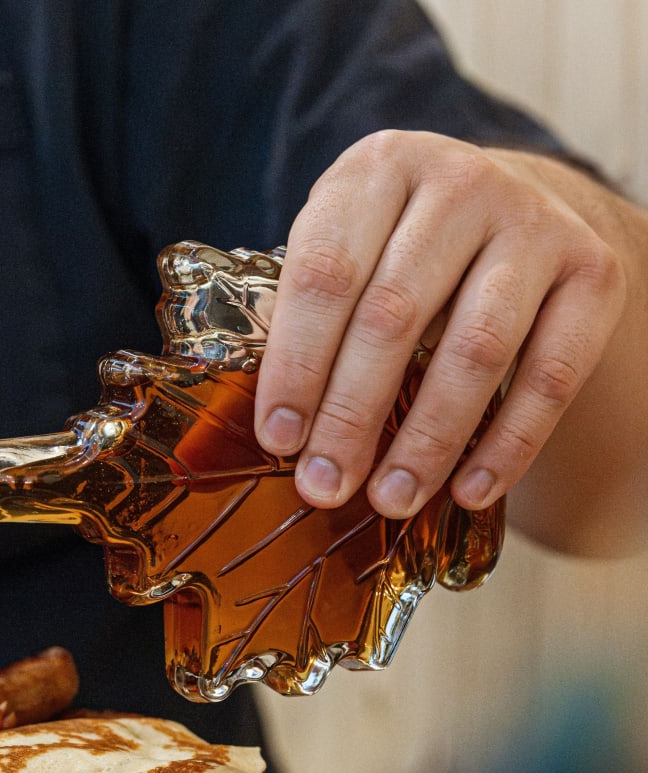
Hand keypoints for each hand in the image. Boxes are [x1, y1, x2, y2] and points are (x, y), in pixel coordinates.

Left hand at [254, 130, 627, 527]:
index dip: (297, 365)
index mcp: (377, 171)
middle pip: (394, 316)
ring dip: (428, 439)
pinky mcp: (594, 271)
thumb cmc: (397, 247)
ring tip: (391, 499)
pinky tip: (469, 491)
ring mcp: (535, 222)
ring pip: (475, 348)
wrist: (515, 208)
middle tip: (325, 485)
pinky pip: (551, 375)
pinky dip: (508, 443)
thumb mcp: (344, 247)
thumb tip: (280, 429)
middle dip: (351, 415)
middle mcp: (460, 183)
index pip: (326, 275)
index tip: (279, 439)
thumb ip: (305, 314)